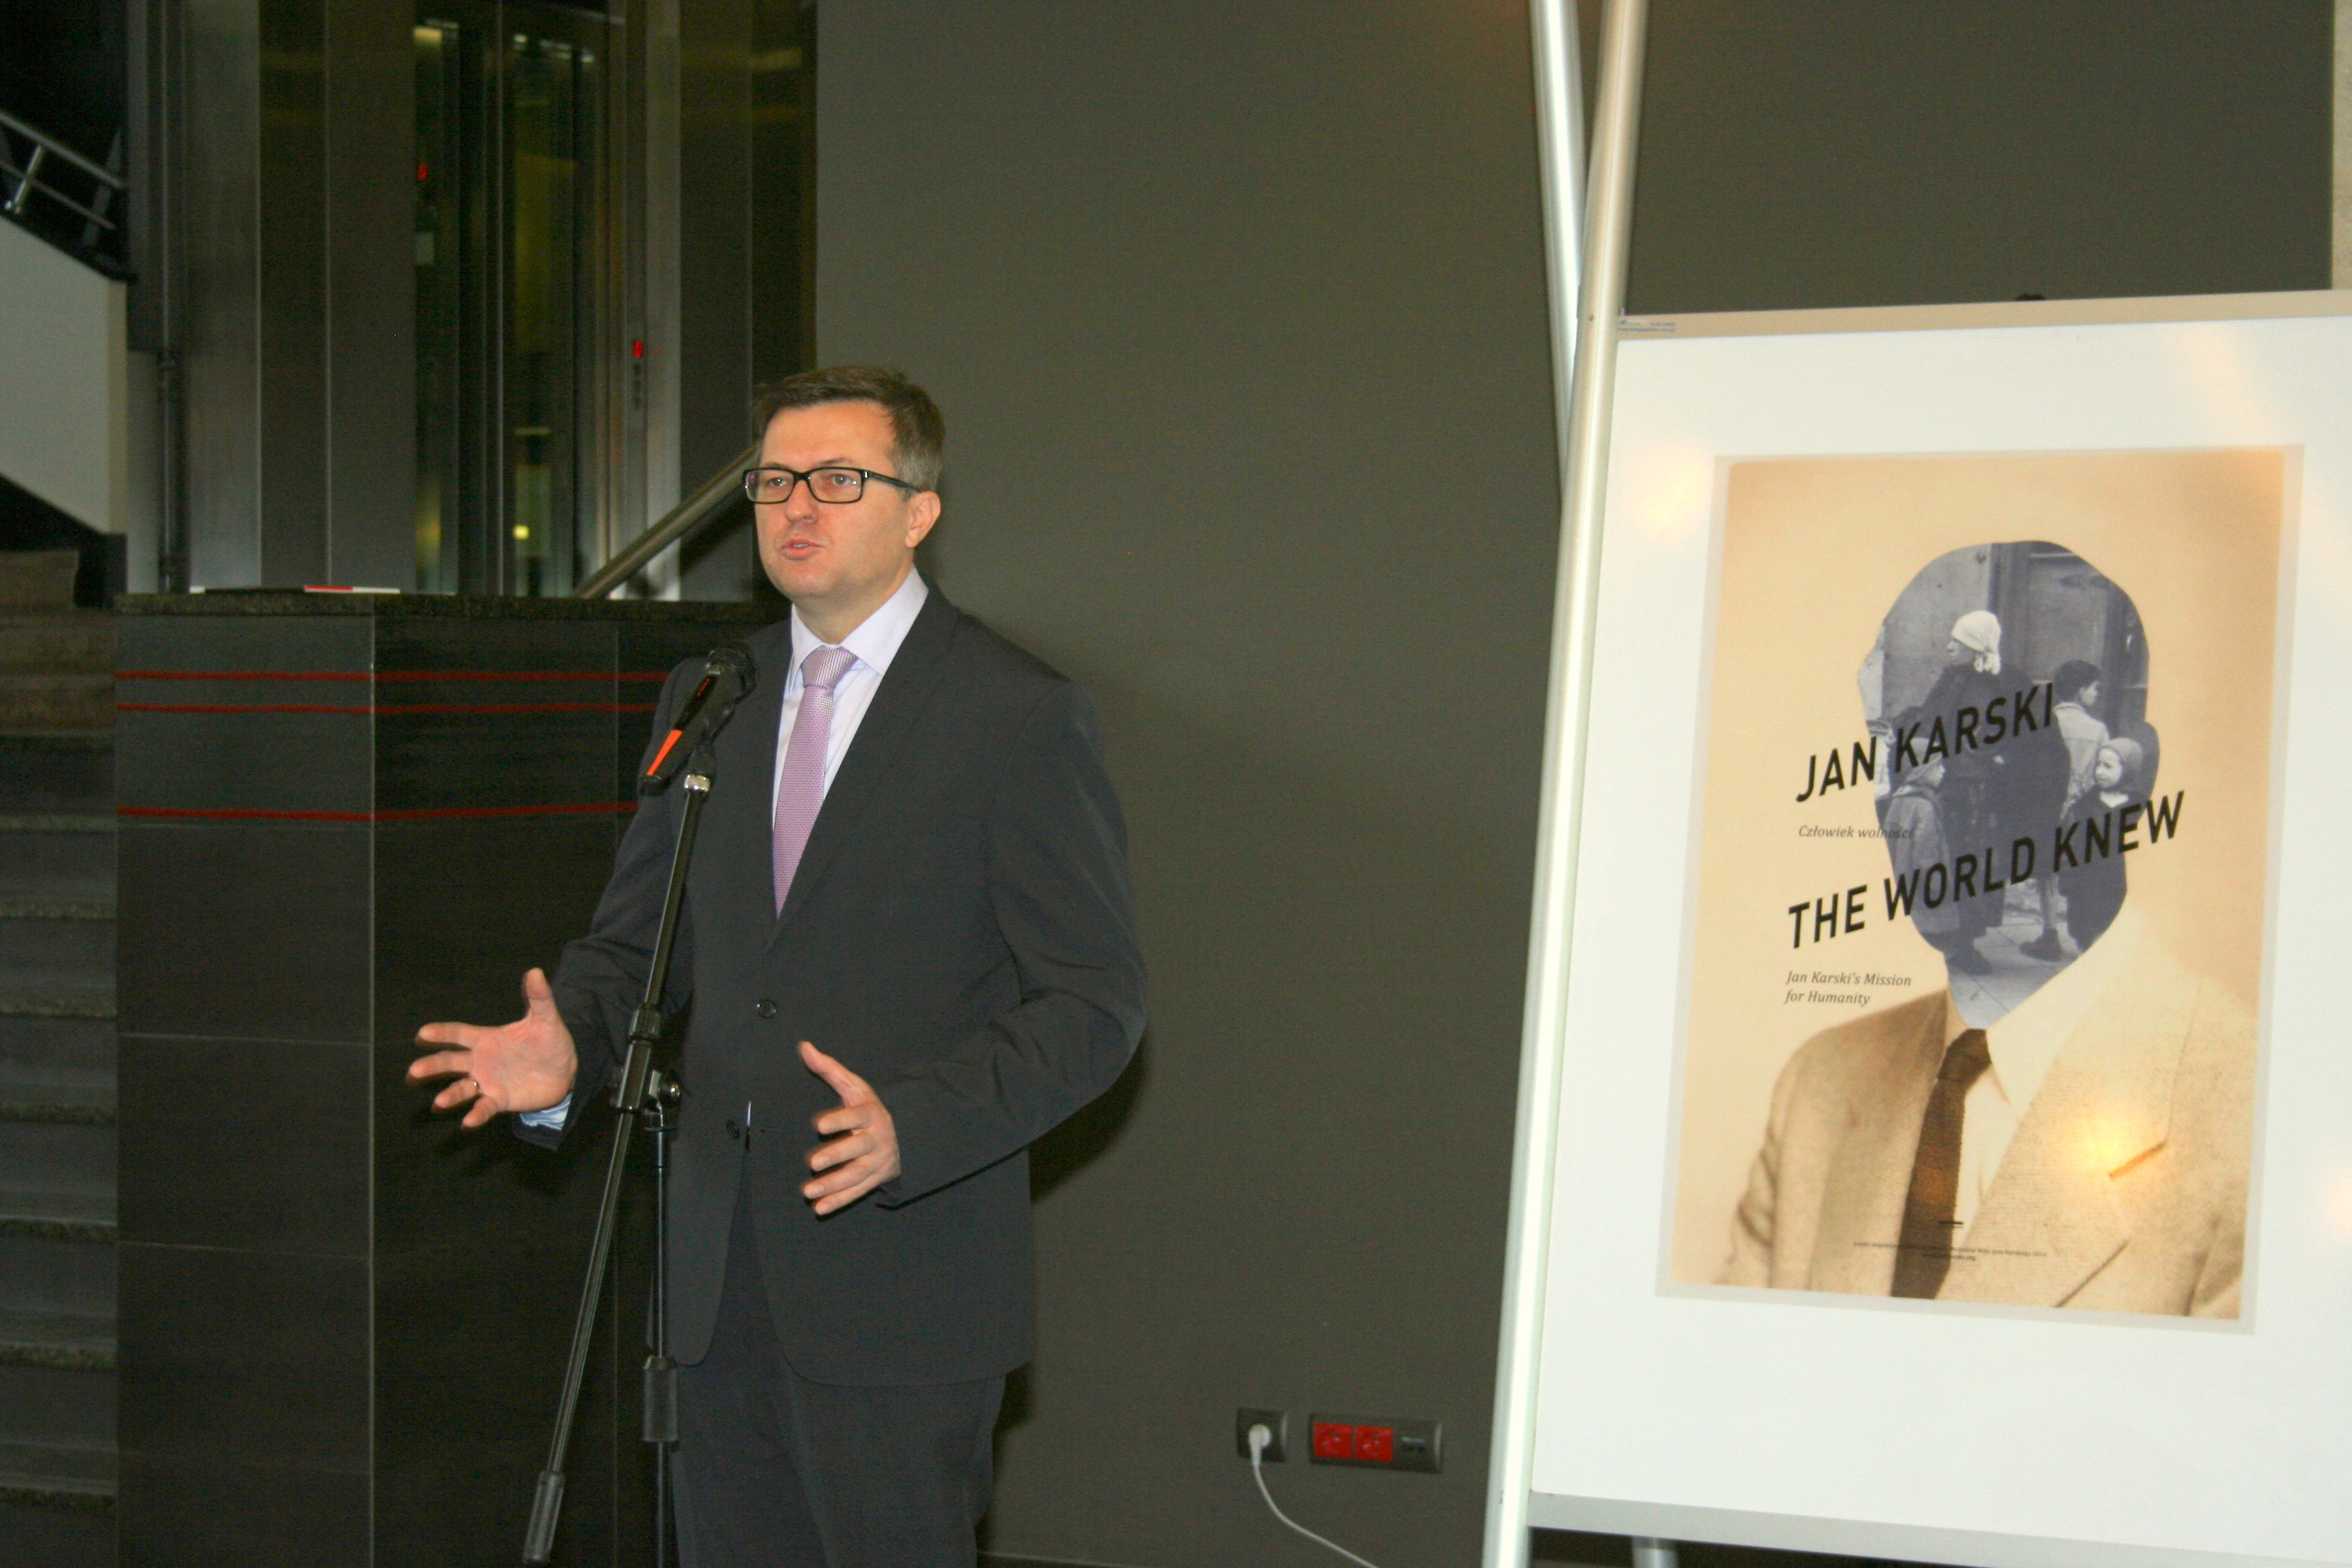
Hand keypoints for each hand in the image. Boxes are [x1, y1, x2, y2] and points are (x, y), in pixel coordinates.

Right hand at [409, 968, 578, 1128]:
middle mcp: (480, 1061)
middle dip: (432, 1066)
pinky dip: (476, 1114)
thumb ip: (538, 998)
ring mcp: (487, 1081)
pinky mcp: (499, 1100)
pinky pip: (483, 1107)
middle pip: (451, 1062)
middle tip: (414, 1072)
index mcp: (486, 1039)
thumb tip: (535, 971)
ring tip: (439, 1103)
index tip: (422, 1034)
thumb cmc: (548, 1042)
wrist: (565, 1071)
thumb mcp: (545, 1019)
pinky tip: (468, 1122)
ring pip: (462, 1088)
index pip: (458, 1034)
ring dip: (450, 1095)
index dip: (441, 1033)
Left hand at [801, 1041, 899, 1214]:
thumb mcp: (855, 1087)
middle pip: (856, 1149)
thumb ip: (829, 1069)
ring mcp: (876, 1162)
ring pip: (855, 1175)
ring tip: (808, 1192)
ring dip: (832, 1186)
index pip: (855, 1116)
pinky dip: (838, 1202)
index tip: (818, 1124)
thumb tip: (804, 1047)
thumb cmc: (868, 1108)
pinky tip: (819, 1208)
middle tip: (813, 1162)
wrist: (905, 1134)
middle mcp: (875, 1139)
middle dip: (836, 1156)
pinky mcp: (874, 1179)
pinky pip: (857, 1192)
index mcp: (870, 1114)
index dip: (838, 1120)